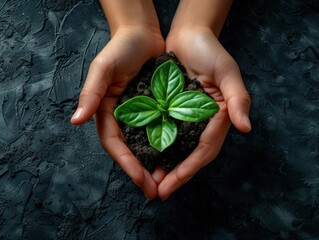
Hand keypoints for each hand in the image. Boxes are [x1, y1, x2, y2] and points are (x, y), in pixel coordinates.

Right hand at [71, 26, 163, 198]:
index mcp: (104, 112)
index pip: (113, 144)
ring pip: (145, 147)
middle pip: (129, 151)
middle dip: (141, 173)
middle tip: (155, 192)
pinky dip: (167, 148)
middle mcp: (120, 118)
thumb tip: (75, 121)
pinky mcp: (154, 111)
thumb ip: (90, 93)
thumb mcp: (102, 68)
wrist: (141, 33)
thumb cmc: (119, 48)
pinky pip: (160, 133)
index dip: (126, 163)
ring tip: (168, 183)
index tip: (141, 179)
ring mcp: (137, 116)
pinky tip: (179, 159)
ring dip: (154, 166)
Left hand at [156, 27, 251, 199]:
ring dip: (164, 167)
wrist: (188, 34)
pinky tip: (142, 158)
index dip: (189, 169)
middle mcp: (202, 121)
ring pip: (176, 149)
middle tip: (158, 193)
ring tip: (149, 182)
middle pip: (190, 155)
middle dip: (175, 175)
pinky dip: (155, 148)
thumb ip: (238, 98)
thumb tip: (246, 128)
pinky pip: (164, 134)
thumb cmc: (209, 49)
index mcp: (218, 116)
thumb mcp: (228, 70)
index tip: (172, 184)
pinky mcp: (171, 111)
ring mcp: (187, 118)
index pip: (205, 149)